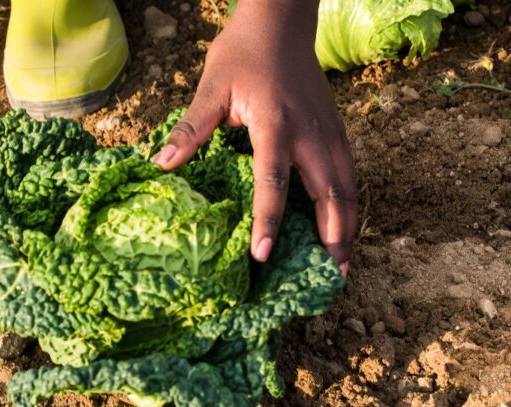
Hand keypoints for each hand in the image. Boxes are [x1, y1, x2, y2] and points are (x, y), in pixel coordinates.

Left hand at [153, 0, 355, 274]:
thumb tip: (162, 164)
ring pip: (346, 187)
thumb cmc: (242, 54)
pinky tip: (343, 228)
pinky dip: (348, 205)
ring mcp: (329, 132)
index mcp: (275, 124)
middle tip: (329, 277)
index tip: (263, 255)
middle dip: (330, 237)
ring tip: (343, 264)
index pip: (273, 181)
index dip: (268, 221)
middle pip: (327, 193)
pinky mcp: (336, 130)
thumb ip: (191, 128)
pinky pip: (347, 174)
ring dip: (346, 226)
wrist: (281, 22)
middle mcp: (309, 133)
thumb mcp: (211, 87)